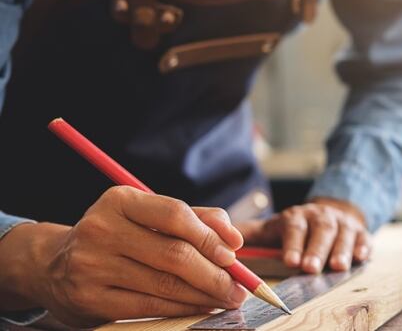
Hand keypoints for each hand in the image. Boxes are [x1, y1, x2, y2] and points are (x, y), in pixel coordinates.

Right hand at [0, 186, 247, 326]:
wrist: (53, 265)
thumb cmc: (119, 236)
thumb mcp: (147, 216)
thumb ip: (194, 218)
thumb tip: (233, 239)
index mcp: (120, 201)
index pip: (175, 215)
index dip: (210, 236)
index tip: (234, 253)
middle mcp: (102, 229)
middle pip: (174, 254)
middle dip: (215, 273)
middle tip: (240, 286)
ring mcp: (93, 266)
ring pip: (165, 284)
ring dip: (204, 295)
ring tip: (227, 298)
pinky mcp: (91, 300)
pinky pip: (149, 307)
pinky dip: (183, 309)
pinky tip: (202, 307)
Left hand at [236, 198, 371, 273]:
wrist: (330, 214)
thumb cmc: (296, 228)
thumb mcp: (274, 228)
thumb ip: (251, 235)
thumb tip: (221, 239)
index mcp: (297, 217)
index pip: (294, 227)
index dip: (293, 243)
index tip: (289, 261)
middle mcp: (321, 217)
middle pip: (320, 231)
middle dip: (315, 250)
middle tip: (310, 268)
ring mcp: (342, 224)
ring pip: (343, 235)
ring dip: (340, 250)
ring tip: (337, 267)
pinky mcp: (360, 232)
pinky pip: (363, 238)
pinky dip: (363, 247)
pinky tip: (361, 257)